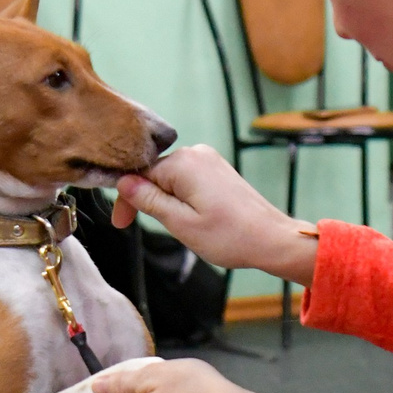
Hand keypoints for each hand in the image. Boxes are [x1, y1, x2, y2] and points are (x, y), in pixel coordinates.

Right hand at [115, 146, 319, 284]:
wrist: (271, 239)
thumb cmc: (229, 236)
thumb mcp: (180, 223)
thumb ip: (148, 200)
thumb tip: (122, 182)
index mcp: (183, 163)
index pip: (139, 174)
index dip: (126, 199)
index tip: (121, 224)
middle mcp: (196, 153)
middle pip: (155, 174)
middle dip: (146, 200)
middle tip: (145, 229)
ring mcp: (210, 160)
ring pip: (171, 179)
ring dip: (165, 201)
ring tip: (180, 226)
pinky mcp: (218, 170)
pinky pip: (188, 180)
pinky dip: (182, 198)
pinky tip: (192, 218)